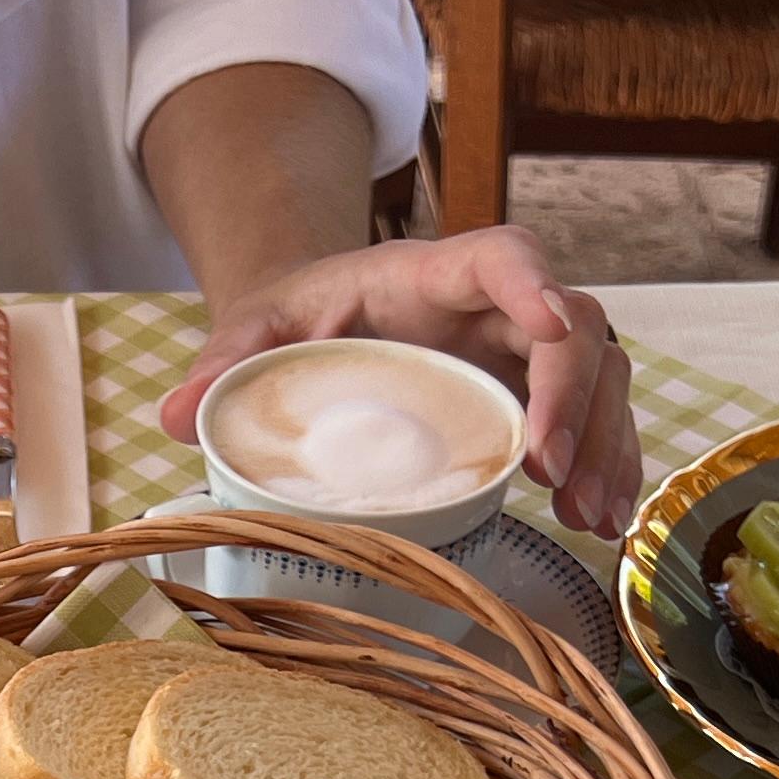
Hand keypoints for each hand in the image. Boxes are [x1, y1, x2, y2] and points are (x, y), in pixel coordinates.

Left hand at [160, 230, 641, 537]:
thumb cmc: (300, 322)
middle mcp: (494, 308)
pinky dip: (606, 469)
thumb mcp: (258, 329)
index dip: (534, 285)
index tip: (553, 329)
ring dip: (605, 446)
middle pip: (574, 327)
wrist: (324, 330)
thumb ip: (224, 360)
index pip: (504, 255)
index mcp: (432, 274)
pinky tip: (598, 524)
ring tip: (589, 518)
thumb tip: (173, 415)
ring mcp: (523, 354)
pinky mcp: (536, 399)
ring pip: (601, 378)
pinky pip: (595, 423)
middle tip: (550, 473)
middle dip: (573, 397)